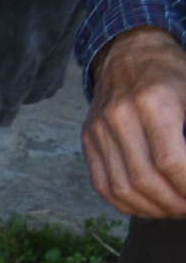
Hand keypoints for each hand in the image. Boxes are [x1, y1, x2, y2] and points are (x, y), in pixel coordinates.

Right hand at [83, 27, 185, 217]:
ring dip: (152, 208)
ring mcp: (98, 128)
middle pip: (144, 179)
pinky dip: (126, 203)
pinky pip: (102, 184)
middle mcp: (120, 115)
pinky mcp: (88, 139)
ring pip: (122, 188)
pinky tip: (149, 205)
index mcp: (154, 101)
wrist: (130, 54)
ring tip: (174, 209)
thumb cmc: (174, 75)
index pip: (170, 160)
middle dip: (174, 203)